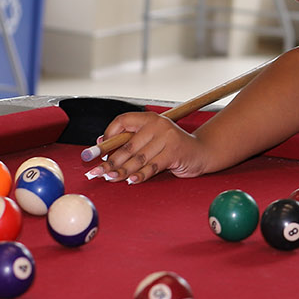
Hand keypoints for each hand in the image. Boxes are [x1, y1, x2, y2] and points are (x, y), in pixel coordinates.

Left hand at [91, 112, 210, 184]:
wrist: (200, 152)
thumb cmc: (171, 147)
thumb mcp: (151, 139)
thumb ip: (131, 140)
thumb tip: (101, 142)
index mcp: (150, 118)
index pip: (123, 121)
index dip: (109, 135)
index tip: (98, 149)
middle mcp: (158, 124)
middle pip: (128, 144)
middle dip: (110, 161)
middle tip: (97, 172)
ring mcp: (167, 137)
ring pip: (138, 158)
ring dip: (122, 171)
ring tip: (110, 178)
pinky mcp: (174, 152)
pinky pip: (152, 166)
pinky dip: (140, 175)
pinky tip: (131, 181)